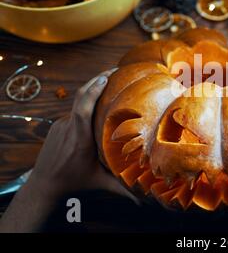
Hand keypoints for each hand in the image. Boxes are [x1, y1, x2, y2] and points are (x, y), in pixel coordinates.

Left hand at [0, 71, 138, 231]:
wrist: (43, 183)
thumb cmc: (73, 181)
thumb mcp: (98, 183)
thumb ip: (120, 187)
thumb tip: (143, 198)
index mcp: (80, 139)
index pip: (82, 109)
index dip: (92, 90)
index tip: (106, 77)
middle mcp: (69, 128)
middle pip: (80, 97)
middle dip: (96, 80)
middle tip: (115, 69)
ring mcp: (61, 125)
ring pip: (78, 104)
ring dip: (92, 91)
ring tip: (111, 81)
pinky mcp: (57, 125)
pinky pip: (74, 111)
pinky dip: (86, 103)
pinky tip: (98, 103)